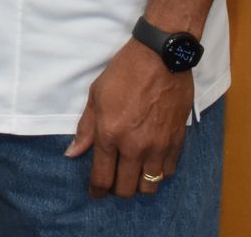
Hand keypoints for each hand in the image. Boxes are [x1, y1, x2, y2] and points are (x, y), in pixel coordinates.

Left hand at [63, 39, 193, 198]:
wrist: (161, 57)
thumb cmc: (124, 72)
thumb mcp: (96, 95)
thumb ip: (86, 128)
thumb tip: (73, 154)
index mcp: (110, 134)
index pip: (102, 177)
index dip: (97, 191)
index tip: (95, 193)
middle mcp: (135, 146)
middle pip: (126, 189)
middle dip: (117, 190)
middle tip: (114, 181)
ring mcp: (158, 146)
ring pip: (150, 186)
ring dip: (139, 184)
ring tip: (134, 174)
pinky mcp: (177, 141)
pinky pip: (168, 171)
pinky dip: (159, 172)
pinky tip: (152, 162)